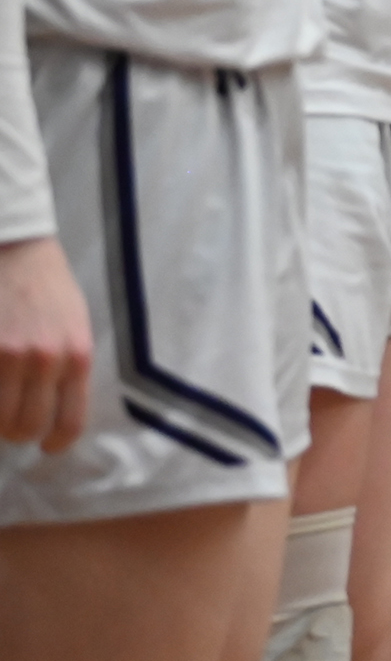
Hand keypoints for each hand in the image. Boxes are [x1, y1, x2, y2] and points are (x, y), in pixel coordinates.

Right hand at [0, 236, 91, 451]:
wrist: (18, 251)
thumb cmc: (50, 290)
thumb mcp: (76, 327)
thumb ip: (68, 368)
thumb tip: (55, 413)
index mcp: (76, 355)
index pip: (69, 421)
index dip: (56, 443)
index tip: (47, 446)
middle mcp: (44, 359)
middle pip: (27, 427)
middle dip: (19, 433)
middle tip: (14, 424)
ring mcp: (7, 355)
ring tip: (0, 407)